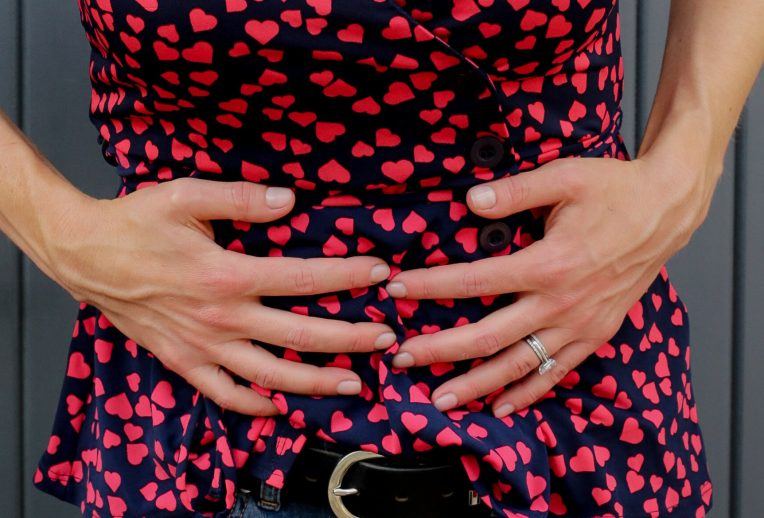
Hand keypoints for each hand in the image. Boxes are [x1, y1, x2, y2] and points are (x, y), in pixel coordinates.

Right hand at [47, 178, 395, 415]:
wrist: (82, 254)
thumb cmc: (134, 223)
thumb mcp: (186, 196)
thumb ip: (241, 199)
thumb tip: (288, 199)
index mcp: (228, 275)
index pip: (304, 279)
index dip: (347, 275)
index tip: (379, 273)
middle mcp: (221, 318)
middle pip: (300, 335)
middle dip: (351, 338)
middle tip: (387, 340)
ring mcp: (202, 346)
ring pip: (270, 374)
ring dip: (316, 382)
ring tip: (353, 385)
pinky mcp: (181, 361)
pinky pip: (224, 392)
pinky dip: (254, 403)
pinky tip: (280, 405)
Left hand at [385, 153, 715, 416]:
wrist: (666, 210)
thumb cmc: (614, 190)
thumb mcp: (564, 177)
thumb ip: (514, 191)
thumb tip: (470, 201)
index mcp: (548, 263)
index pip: (474, 281)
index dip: (429, 286)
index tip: (396, 289)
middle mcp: (561, 303)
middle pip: (488, 336)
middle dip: (440, 349)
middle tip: (401, 358)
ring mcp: (580, 324)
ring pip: (520, 364)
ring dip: (477, 384)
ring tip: (441, 399)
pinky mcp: (595, 334)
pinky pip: (557, 372)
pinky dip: (529, 391)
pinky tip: (502, 406)